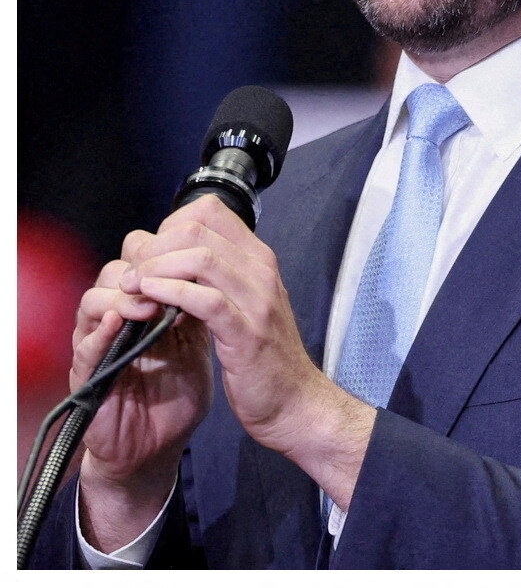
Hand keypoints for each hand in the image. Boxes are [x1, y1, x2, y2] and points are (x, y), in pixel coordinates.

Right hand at [71, 247, 211, 549]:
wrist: (161, 445)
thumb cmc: (179, 395)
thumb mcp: (201, 345)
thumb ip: (206, 308)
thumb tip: (228, 268)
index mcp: (149, 307)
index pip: (146, 258)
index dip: (168, 250)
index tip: (200, 257)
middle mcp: (121, 319)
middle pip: (120, 269)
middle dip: (146, 267)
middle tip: (172, 276)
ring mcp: (101, 345)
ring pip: (95, 299)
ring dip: (125, 295)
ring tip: (151, 303)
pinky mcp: (88, 377)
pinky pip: (84, 347)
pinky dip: (100, 331)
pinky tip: (119, 322)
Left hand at [122, 196, 373, 507]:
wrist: (295, 403)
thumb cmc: (264, 358)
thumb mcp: (245, 305)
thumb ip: (219, 279)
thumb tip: (173, 257)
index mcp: (259, 260)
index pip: (209, 211)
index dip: (168, 226)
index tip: (150, 256)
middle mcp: (262, 271)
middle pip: (197, 229)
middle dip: (153, 247)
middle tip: (131, 274)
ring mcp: (258, 300)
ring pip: (200, 258)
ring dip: (155, 269)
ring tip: (133, 288)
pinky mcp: (247, 332)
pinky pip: (205, 299)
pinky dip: (171, 293)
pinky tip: (150, 299)